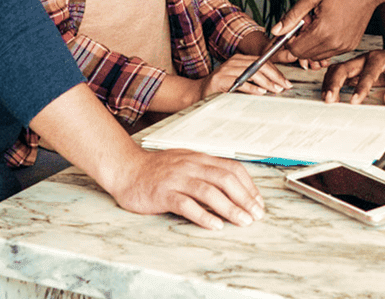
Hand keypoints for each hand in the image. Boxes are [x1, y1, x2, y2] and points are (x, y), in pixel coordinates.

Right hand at [109, 147, 265, 230]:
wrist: (127, 169)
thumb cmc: (158, 170)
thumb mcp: (186, 163)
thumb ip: (206, 171)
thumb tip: (233, 187)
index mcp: (199, 158)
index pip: (231, 168)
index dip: (248, 186)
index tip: (258, 202)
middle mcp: (191, 166)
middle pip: (224, 179)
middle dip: (244, 198)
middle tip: (256, 214)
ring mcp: (177, 179)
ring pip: (209, 191)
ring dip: (229, 208)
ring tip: (242, 221)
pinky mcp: (164, 193)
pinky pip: (186, 204)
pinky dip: (203, 215)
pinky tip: (215, 225)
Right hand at [201, 53, 290, 98]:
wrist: (198, 92)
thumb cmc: (220, 88)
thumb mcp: (239, 80)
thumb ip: (253, 79)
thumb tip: (274, 85)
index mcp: (240, 59)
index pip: (262, 62)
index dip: (276, 71)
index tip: (286, 82)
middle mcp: (234, 61)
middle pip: (259, 66)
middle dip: (275, 76)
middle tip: (284, 86)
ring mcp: (226, 69)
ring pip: (252, 72)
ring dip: (266, 82)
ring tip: (275, 89)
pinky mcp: (220, 80)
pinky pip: (240, 82)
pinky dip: (252, 87)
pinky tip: (260, 92)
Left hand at [273, 0, 377, 61]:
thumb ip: (292, 15)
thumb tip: (276, 31)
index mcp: (323, 32)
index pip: (295, 50)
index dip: (289, 40)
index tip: (292, 28)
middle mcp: (334, 44)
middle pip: (305, 55)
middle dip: (300, 41)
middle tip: (306, 22)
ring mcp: (344, 47)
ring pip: (317, 56)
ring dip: (311, 43)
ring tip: (318, 22)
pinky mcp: (350, 46)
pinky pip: (329, 52)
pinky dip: (323, 44)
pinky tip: (327, 26)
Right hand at [321, 47, 384, 105]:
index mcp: (379, 58)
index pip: (368, 73)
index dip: (361, 87)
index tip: (355, 102)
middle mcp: (364, 59)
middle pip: (344, 67)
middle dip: (334, 83)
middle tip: (330, 99)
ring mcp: (357, 64)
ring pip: (337, 70)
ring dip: (329, 84)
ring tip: (327, 99)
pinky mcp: (354, 71)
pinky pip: (338, 75)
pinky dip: (331, 84)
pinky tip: (330, 95)